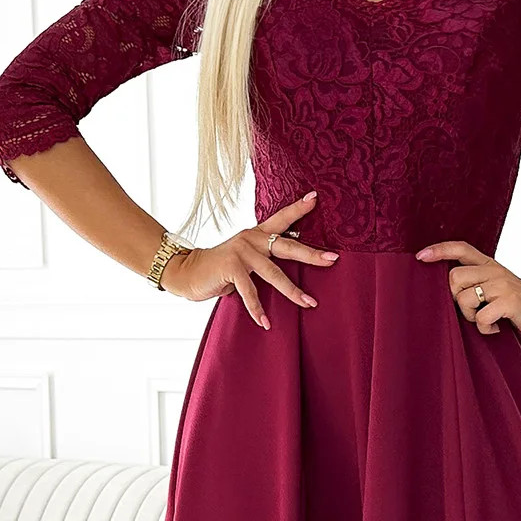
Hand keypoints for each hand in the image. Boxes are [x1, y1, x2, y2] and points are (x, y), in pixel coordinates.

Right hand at [161, 192, 337, 326]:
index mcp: (256, 235)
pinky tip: (265, 322)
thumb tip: (289, 274)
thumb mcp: (244, 259)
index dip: (298, 209)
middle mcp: (251, 239)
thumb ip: (263, 260)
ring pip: (274, 273)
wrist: (187, 273)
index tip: (315, 198)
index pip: (281, 219)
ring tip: (309, 303)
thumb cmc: (220, 269)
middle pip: (287, 246)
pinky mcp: (231, 268)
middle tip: (333, 259)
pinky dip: (258, 309)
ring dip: (293, 291)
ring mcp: (241, 252)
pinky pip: (250, 292)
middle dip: (311, 254)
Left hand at [414, 240, 520, 338]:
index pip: (461, 248)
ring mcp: (503, 285)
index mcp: (489, 265)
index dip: (439, 250)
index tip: (420, 256)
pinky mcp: (510, 302)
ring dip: (470, 317)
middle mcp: (494, 271)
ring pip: (464, 299)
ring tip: (485, 320)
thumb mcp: (497, 285)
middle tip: (471, 310)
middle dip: (455, 299)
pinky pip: (481, 317)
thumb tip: (446, 290)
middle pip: (454, 277)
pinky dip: (484, 328)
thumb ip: (476, 281)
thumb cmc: (517, 304)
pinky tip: (495, 328)